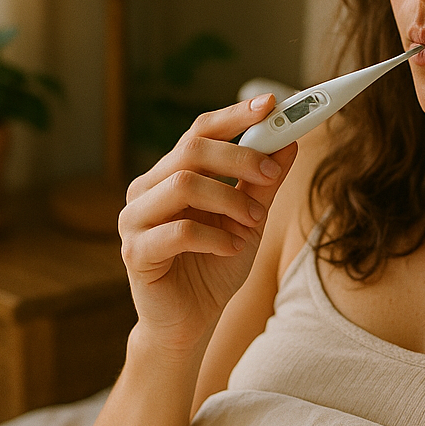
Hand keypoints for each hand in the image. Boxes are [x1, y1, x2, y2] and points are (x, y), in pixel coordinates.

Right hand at [119, 94, 297, 355]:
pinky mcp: (135, 251)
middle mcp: (147, 189)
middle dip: (239, 157)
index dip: (234, 114)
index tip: (271, 104)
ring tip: (254, 223)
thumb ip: (264, 183)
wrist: (191, 321)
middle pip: (192, 150)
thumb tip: (290, 142)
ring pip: (183, 184)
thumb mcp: (250, 220)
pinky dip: (214, 236)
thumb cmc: (216, 265)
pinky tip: (230, 249)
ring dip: (230, 200)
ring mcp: (135, 219)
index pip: (200, 130)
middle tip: (271, 174)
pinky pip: (178, 230)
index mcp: (172, 173)